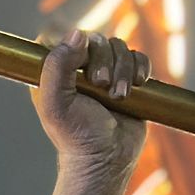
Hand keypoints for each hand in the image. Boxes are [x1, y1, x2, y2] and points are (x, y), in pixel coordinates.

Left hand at [33, 30, 149, 172]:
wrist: (107, 160)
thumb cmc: (76, 136)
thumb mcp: (56, 104)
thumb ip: (57, 67)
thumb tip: (78, 34)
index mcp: (54, 72)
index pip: (59, 36)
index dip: (72, 44)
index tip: (80, 65)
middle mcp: (78, 68)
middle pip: (95, 39)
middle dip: (103, 61)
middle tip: (102, 86)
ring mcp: (104, 72)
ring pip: (119, 47)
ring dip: (123, 69)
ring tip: (119, 97)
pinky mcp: (127, 78)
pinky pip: (138, 57)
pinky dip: (140, 67)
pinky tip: (137, 85)